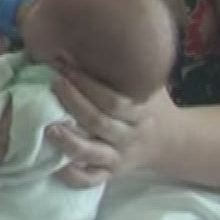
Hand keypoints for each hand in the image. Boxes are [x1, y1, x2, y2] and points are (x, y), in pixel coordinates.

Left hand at [48, 68, 179, 186]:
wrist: (172, 142)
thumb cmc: (151, 105)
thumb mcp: (148, 85)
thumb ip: (128, 70)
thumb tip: (90, 39)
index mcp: (141, 112)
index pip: (114, 100)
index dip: (88, 84)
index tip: (65, 66)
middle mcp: (130, 136)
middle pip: (100, 123)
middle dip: (74, 103)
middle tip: (53, 84)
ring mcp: (120, 157)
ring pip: (93, 153)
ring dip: (69, 141)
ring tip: (47, 128)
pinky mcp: (111, 174)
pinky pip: (91, 180)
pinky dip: (72, 175)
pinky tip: (53, 165)